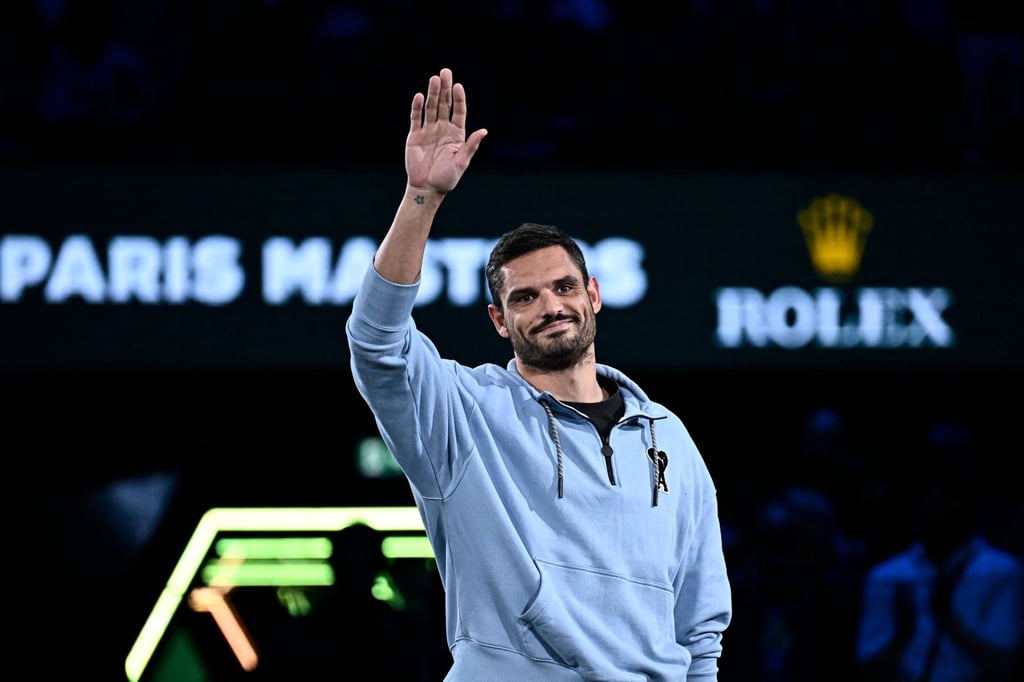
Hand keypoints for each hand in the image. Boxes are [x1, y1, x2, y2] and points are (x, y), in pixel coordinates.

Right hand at [406, 68, 487, 193]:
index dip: (459, 99)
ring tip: (434, 79)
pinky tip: (420, 96)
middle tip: (445, 72)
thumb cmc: (447, 178)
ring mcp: (428, 131)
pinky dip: (417, 107)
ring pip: (431, 108)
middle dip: (445, 89)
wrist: (427, 188)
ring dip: (432, 94)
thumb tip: (484, 131)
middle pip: (444, 105)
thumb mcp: (461, 162)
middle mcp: (443, 129)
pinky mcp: (415, 135)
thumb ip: (471, 145)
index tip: (458, 86)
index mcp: (456, 134)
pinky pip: (416, 118)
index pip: (459, 111)